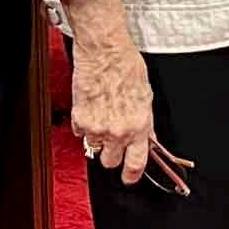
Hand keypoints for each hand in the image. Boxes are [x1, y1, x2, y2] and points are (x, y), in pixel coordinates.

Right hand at [59, 0, 170, 185]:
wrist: (105, 51)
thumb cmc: (126, 66)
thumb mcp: (146, 96)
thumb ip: (145, 122)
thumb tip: (148, 139)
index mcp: (139, 126)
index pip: (136, 164)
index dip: (131, 175)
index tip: (128, 177)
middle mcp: (118, 131)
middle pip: (110, 162)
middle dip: (112, 154)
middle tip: (113, 140)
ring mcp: (97, 127)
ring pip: (94, 149)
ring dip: (97, 139)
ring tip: (102, 117)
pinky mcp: (80, 119)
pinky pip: (80, 133)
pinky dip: (84, 125)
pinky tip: (91, 107)